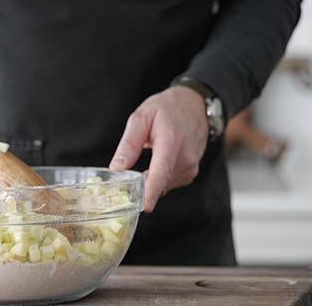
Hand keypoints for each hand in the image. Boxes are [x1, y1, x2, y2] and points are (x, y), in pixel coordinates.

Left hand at [109, 86, 208, 212]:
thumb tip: (117, 168)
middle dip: (141, 187)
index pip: (162, 171)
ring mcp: (191, 167)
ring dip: (150, 180)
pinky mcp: (191, 172)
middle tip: (126, 181)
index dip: (152, 191)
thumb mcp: (141, 118)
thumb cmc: (167, 108)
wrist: (195, 105)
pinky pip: (169, 182)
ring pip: (163, 185)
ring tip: (146, 160)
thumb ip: (129, 144)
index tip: (145, 206)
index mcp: (171, 142)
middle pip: (159, 182)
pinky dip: (159, 178)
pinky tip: (157, 163)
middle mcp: (185, 158)